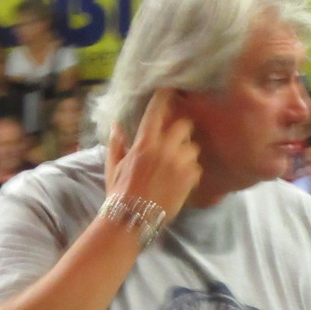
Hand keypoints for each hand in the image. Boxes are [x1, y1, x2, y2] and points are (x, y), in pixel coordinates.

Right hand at [105, 88, 201, 221]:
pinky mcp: (189, 180)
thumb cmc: (119, 193)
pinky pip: (197, 168)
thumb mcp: (113, 166)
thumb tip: (116, 125)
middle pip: (184, 125)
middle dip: (181, 131)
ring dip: (187, 153)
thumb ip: (117, 143)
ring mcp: (179, 164)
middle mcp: (164, 148)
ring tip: (178, 165)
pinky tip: (181, 180)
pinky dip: (191, 172)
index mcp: (144, 142)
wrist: (131, 219)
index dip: (165, 96)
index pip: (158, 109)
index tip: (169, 90)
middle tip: (176, 140)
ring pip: (193, 148)